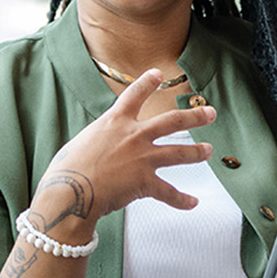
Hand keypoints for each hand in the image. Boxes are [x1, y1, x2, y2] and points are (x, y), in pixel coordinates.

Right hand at [29, 69, 213, 237]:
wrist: (70, 191)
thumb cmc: (67, 169)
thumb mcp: (82, 142)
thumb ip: (99, 140)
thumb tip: (102, 147)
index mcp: (115, 122)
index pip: (135, 94)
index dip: (148, 82)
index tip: (158, 74)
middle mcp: (134, 135)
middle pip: (172, 121)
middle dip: (194, 116)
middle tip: (209, 113)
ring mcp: (143, 158)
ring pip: (179, 152)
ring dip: (197, 151)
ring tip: (208, 150)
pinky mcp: (145, 182)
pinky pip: (169, 192)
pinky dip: (182, 200)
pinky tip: (192, 203)